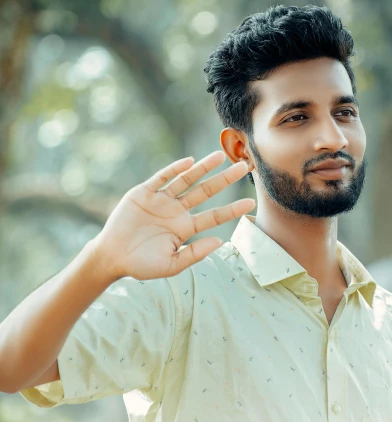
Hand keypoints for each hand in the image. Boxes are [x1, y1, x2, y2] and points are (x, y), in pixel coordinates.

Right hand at [92, 150, 254, 280]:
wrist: (111, 257)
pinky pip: (162, 178)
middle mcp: (177, 211)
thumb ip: (194, 253)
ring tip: (220, 156)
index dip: (232, 209)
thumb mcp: (171, 265)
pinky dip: (174, 169)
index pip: (214, 216)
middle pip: (205, 191)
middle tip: (244, 167)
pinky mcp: (143, 193)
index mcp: (185, 228)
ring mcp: (161, 200)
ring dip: (203, 168)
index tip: (251, 203)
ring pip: (186, 180)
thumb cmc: (141, 265)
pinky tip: (189, 162)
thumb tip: (220, 241)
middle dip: (224, 179)